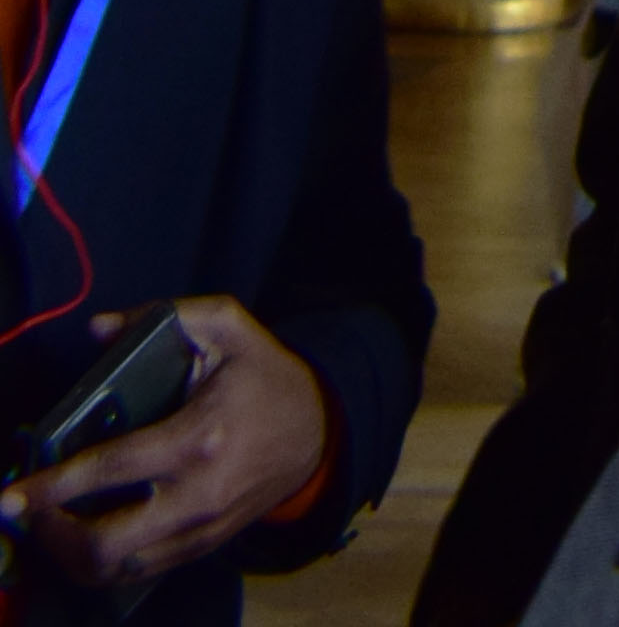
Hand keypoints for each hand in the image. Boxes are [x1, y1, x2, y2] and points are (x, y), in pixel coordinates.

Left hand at [3, 305, 331, 582]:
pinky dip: (102, 562)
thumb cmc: (266, 377)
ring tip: (49, 527)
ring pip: (117, 568)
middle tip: (29, 513)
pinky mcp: (201, 547)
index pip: (109, 471)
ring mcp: (198, 530)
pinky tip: (85, 538)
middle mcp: (195, 495)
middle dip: (54, 535)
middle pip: (106, 543)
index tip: (14, 494)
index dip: (53, 487)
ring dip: (71, 555)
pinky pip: (139, 571)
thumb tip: (97, 328)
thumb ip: (165, 316)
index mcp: (197, 438)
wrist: (318, 432)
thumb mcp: (230, 327)